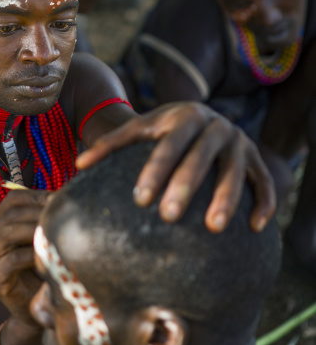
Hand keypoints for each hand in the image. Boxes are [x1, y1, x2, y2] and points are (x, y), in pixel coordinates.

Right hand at [0, 189, 48, 326]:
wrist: (36, 307)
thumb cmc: (42, 269)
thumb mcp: (43, 238)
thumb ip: (44, 218)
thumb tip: (61, 196)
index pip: (12, 200)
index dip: (36, 197)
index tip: (57, 200)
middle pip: (9, 214)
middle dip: (37, 212)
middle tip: (59, 216)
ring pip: (6, 233)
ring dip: (33, 229)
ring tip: (53, 233)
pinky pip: (11, 259)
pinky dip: (32, 254)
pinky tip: (47, 256)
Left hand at [76, 102, 275, 232]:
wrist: (198, 117)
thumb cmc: (162, 129)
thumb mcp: (139, 128)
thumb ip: (110, 144)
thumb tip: (79, 165)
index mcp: (185, 116)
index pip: (169, 144)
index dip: (156, 170)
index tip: (140, 199)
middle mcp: (216, 126)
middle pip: (201, 157)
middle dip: (186, 186)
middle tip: (168, 216)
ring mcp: (240, 142)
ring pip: (235, 171)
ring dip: (227, 198)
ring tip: (213, 228)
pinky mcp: (256, 160)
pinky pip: (265, 181)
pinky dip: (264, 202)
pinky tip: (256, 227)